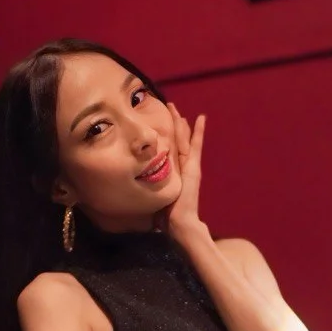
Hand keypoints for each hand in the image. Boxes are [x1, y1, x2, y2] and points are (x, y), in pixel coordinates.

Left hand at [156, 103, 205, 241]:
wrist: (180, 223)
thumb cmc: (166, 215)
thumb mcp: (153, 196)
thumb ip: (146, 189)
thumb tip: (131, 190)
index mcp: (175, 172)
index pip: (171, 149)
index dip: (168, 135)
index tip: (162, 122)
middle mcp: (183, 167)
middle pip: (178, 140)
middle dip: (174, 124)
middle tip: (170, 107)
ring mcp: (190, 166)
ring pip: (184, 140)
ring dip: (181, 124)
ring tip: (177, 109)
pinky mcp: (193, 168)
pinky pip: (195, 146)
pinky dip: (199, 132)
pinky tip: (201, 118)